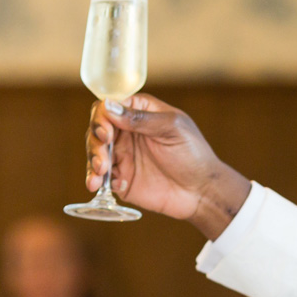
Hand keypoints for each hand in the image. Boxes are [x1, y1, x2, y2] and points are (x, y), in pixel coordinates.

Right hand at [85, 94, 251, 237]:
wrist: (203, 191)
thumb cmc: (193, 153)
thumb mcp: (171, 129)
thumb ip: (140, 119)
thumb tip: (108, 106)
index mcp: (139, 113)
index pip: (108, 107)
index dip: (101, 118)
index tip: (106, 134)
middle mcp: (126, 133)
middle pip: (97, 130)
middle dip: (95, 144)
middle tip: (103, 161)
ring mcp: (123, 156)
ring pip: (95, 154)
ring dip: (93, 163)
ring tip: (99, 176)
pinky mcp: (122, 179)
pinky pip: (103, 179)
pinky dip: (103, 182)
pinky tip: (118, 186)